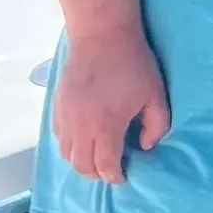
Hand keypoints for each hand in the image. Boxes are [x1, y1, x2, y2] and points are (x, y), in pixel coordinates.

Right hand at [52, 28, 170, 183]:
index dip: (115, 176)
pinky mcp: (57, 106)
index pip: (104, 166)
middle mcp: (79, 126)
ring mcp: (64, 116)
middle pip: (81, 165)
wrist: (102, 36)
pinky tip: (84, 140)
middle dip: (97, 173)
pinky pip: (58, 137)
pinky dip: (70, 146)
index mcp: (105, 126)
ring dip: (81, 161)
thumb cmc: (133, 64)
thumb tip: (145, 147)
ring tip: (98, 157)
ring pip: (66, 154)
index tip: (124, 176)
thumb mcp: (156, 96)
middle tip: (111, 170)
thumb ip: (156, 126)